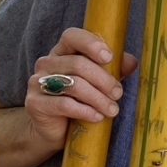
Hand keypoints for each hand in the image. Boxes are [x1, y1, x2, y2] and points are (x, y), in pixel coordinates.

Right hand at [25, 27, 137, 155]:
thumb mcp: (99, 83)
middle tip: (118, 93)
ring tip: (112, 109)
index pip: (72, 36)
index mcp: (62, 52)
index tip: (109, 57)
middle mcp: (47, 63)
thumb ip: (114, 70)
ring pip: (73, 85)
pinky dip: (85, 111)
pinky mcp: (34, 103)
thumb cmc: (79, 101)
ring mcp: (38, 82)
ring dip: (98, 98)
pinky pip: (64, 104)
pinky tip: (97, 117)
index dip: (91, 43)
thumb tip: (132, 62)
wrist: (54, 130)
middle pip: (78, 63)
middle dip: (103, 80)